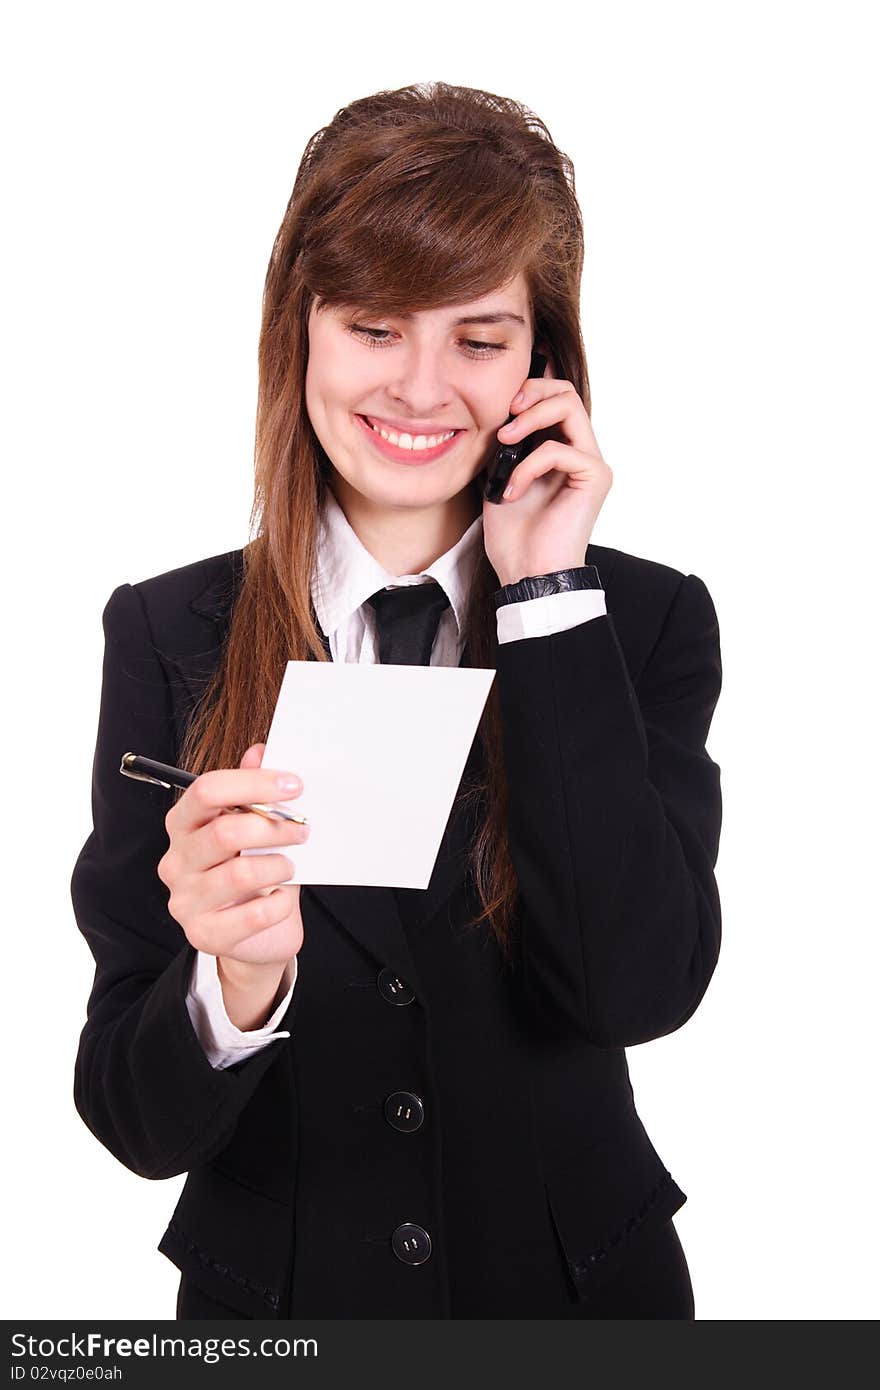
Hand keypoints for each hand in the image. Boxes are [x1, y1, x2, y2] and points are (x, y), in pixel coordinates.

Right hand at [157, 742, 308, 974]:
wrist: (255, 937)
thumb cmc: (253, 875)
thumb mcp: (253, 829)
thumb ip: (251, 792)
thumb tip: (260, 751)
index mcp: (183, 825)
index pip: (206, 791)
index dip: (253, 784)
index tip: (294, 785)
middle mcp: (176, 861)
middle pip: (225, 831)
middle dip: (275, 826)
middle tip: (303, 828)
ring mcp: (185, 900)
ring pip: (241, 874)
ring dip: (279, 866)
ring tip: (289, 867)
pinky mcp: (204, 934)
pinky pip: (253, 914)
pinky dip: (279, 904)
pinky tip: (282, 899)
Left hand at [481, 360, 612, 586]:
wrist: (526, 573)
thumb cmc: (514, 536)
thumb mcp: (499, 478)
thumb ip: (505, 445)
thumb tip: (497, 411)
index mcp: (561, 449)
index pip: (554, 396)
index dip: (528, 389)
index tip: (500, 408)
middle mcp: (581, 452)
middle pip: (566, 391)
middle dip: (531, 392)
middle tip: (506, 414)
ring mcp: (591, 463)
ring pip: (569, 406)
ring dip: (530, 418)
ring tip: (505, 441)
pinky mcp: (595, 477)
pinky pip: (558, 449)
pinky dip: (527, 466)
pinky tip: (513, 491)